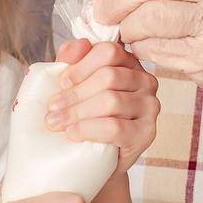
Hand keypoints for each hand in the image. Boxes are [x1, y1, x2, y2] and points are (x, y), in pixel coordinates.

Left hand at [47, 39, 160, 171]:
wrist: (94, 159)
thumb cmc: (84, 115)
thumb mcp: (75, 83)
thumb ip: (73, 58)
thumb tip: (78, 44)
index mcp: (128, 62)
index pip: (109, 51)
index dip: (81, 65)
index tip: (61, 82)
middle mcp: (145, 81)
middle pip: (109, 76)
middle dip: (75, 93)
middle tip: (52, 108)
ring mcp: (150, 107)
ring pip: (111, 101)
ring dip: (77, 112)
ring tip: (56, 123)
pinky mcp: (146, 133)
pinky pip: (114, 127)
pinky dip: (88, 129)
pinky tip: (72, 134)